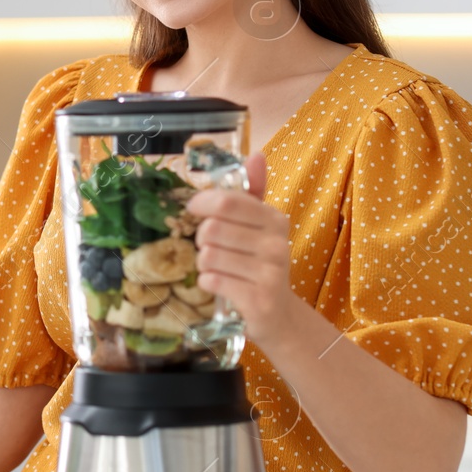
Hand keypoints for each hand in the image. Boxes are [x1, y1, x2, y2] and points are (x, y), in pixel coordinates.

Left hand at [186, 152, 295, 346]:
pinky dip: (207, 282)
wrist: (279, 315)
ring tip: (218, 269)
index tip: (193, 210)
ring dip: (204, 263)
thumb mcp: (260, 228)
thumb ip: (253, 194)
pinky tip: (220, 285)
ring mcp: (269, 273)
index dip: (202, 203)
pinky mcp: (258, 300)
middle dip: (202, 240)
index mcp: (274, 220)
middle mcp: (276, 244)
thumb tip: (256, 156)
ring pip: (208, 256)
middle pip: (212, 229)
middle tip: (210, 248)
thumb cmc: (260, 266)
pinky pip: (211, 280)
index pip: (228, 201)